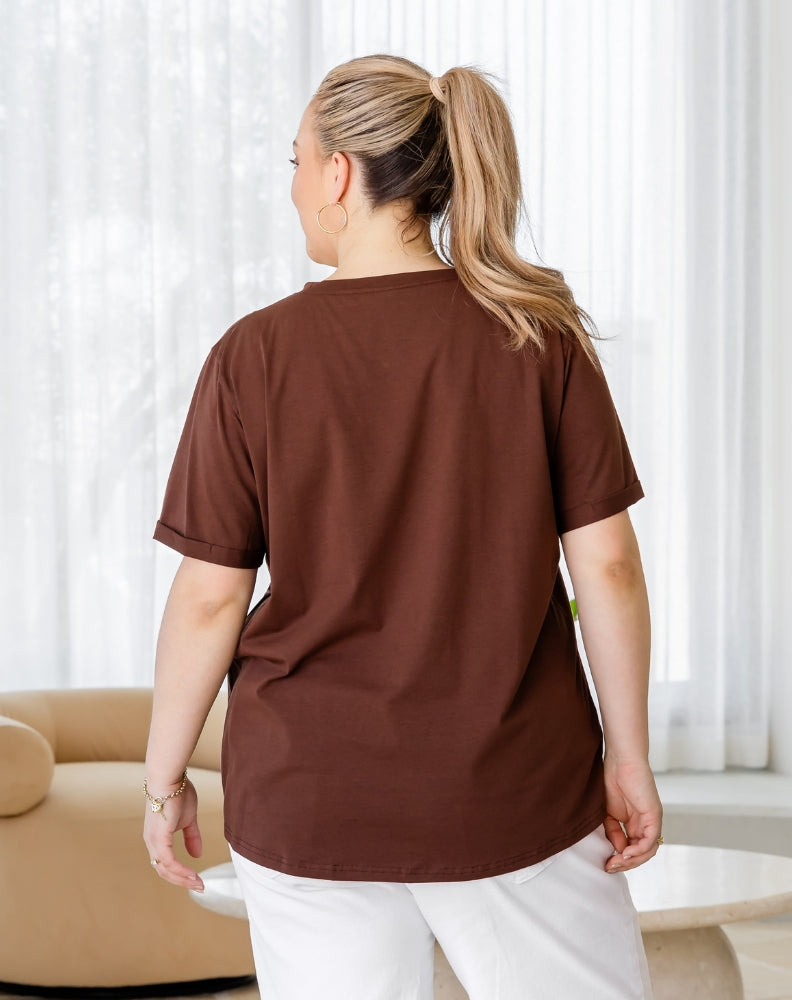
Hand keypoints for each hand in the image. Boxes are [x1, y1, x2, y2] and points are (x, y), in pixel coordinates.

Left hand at [142, 776, 204, 890]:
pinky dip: (181, 871)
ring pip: (165, 870)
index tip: (197, 880)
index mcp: (157, 839)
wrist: (169, 778)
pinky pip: (169, 862)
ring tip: (199, 884)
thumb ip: (192, 837)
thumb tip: (197, 855)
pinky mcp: (159, 839)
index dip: (180, 874)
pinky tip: (193, 875)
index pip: (166, 864)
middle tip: (200, 887)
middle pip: (164, 871)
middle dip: (182, 882)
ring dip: (183, 880)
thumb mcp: (189, 819)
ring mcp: (153, 842)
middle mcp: (151, 843)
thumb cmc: (178, 793)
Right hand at [602, 756, 662, 872]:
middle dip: (625, 864)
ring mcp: (652, 821)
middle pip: (641, 854)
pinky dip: (638, 850)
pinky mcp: (655, 816)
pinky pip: (650, 841)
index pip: (632, 850)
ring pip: (648, 851)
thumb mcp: (607, 813)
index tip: (605, 864)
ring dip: (632, 861)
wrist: (620, 761)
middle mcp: (645, 825)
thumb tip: (617, 852)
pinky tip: (625, 852)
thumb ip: (613, 832)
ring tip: (616, 861)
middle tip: (610, 867)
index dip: (620, 860)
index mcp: (635, 824)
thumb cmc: (612, 780)